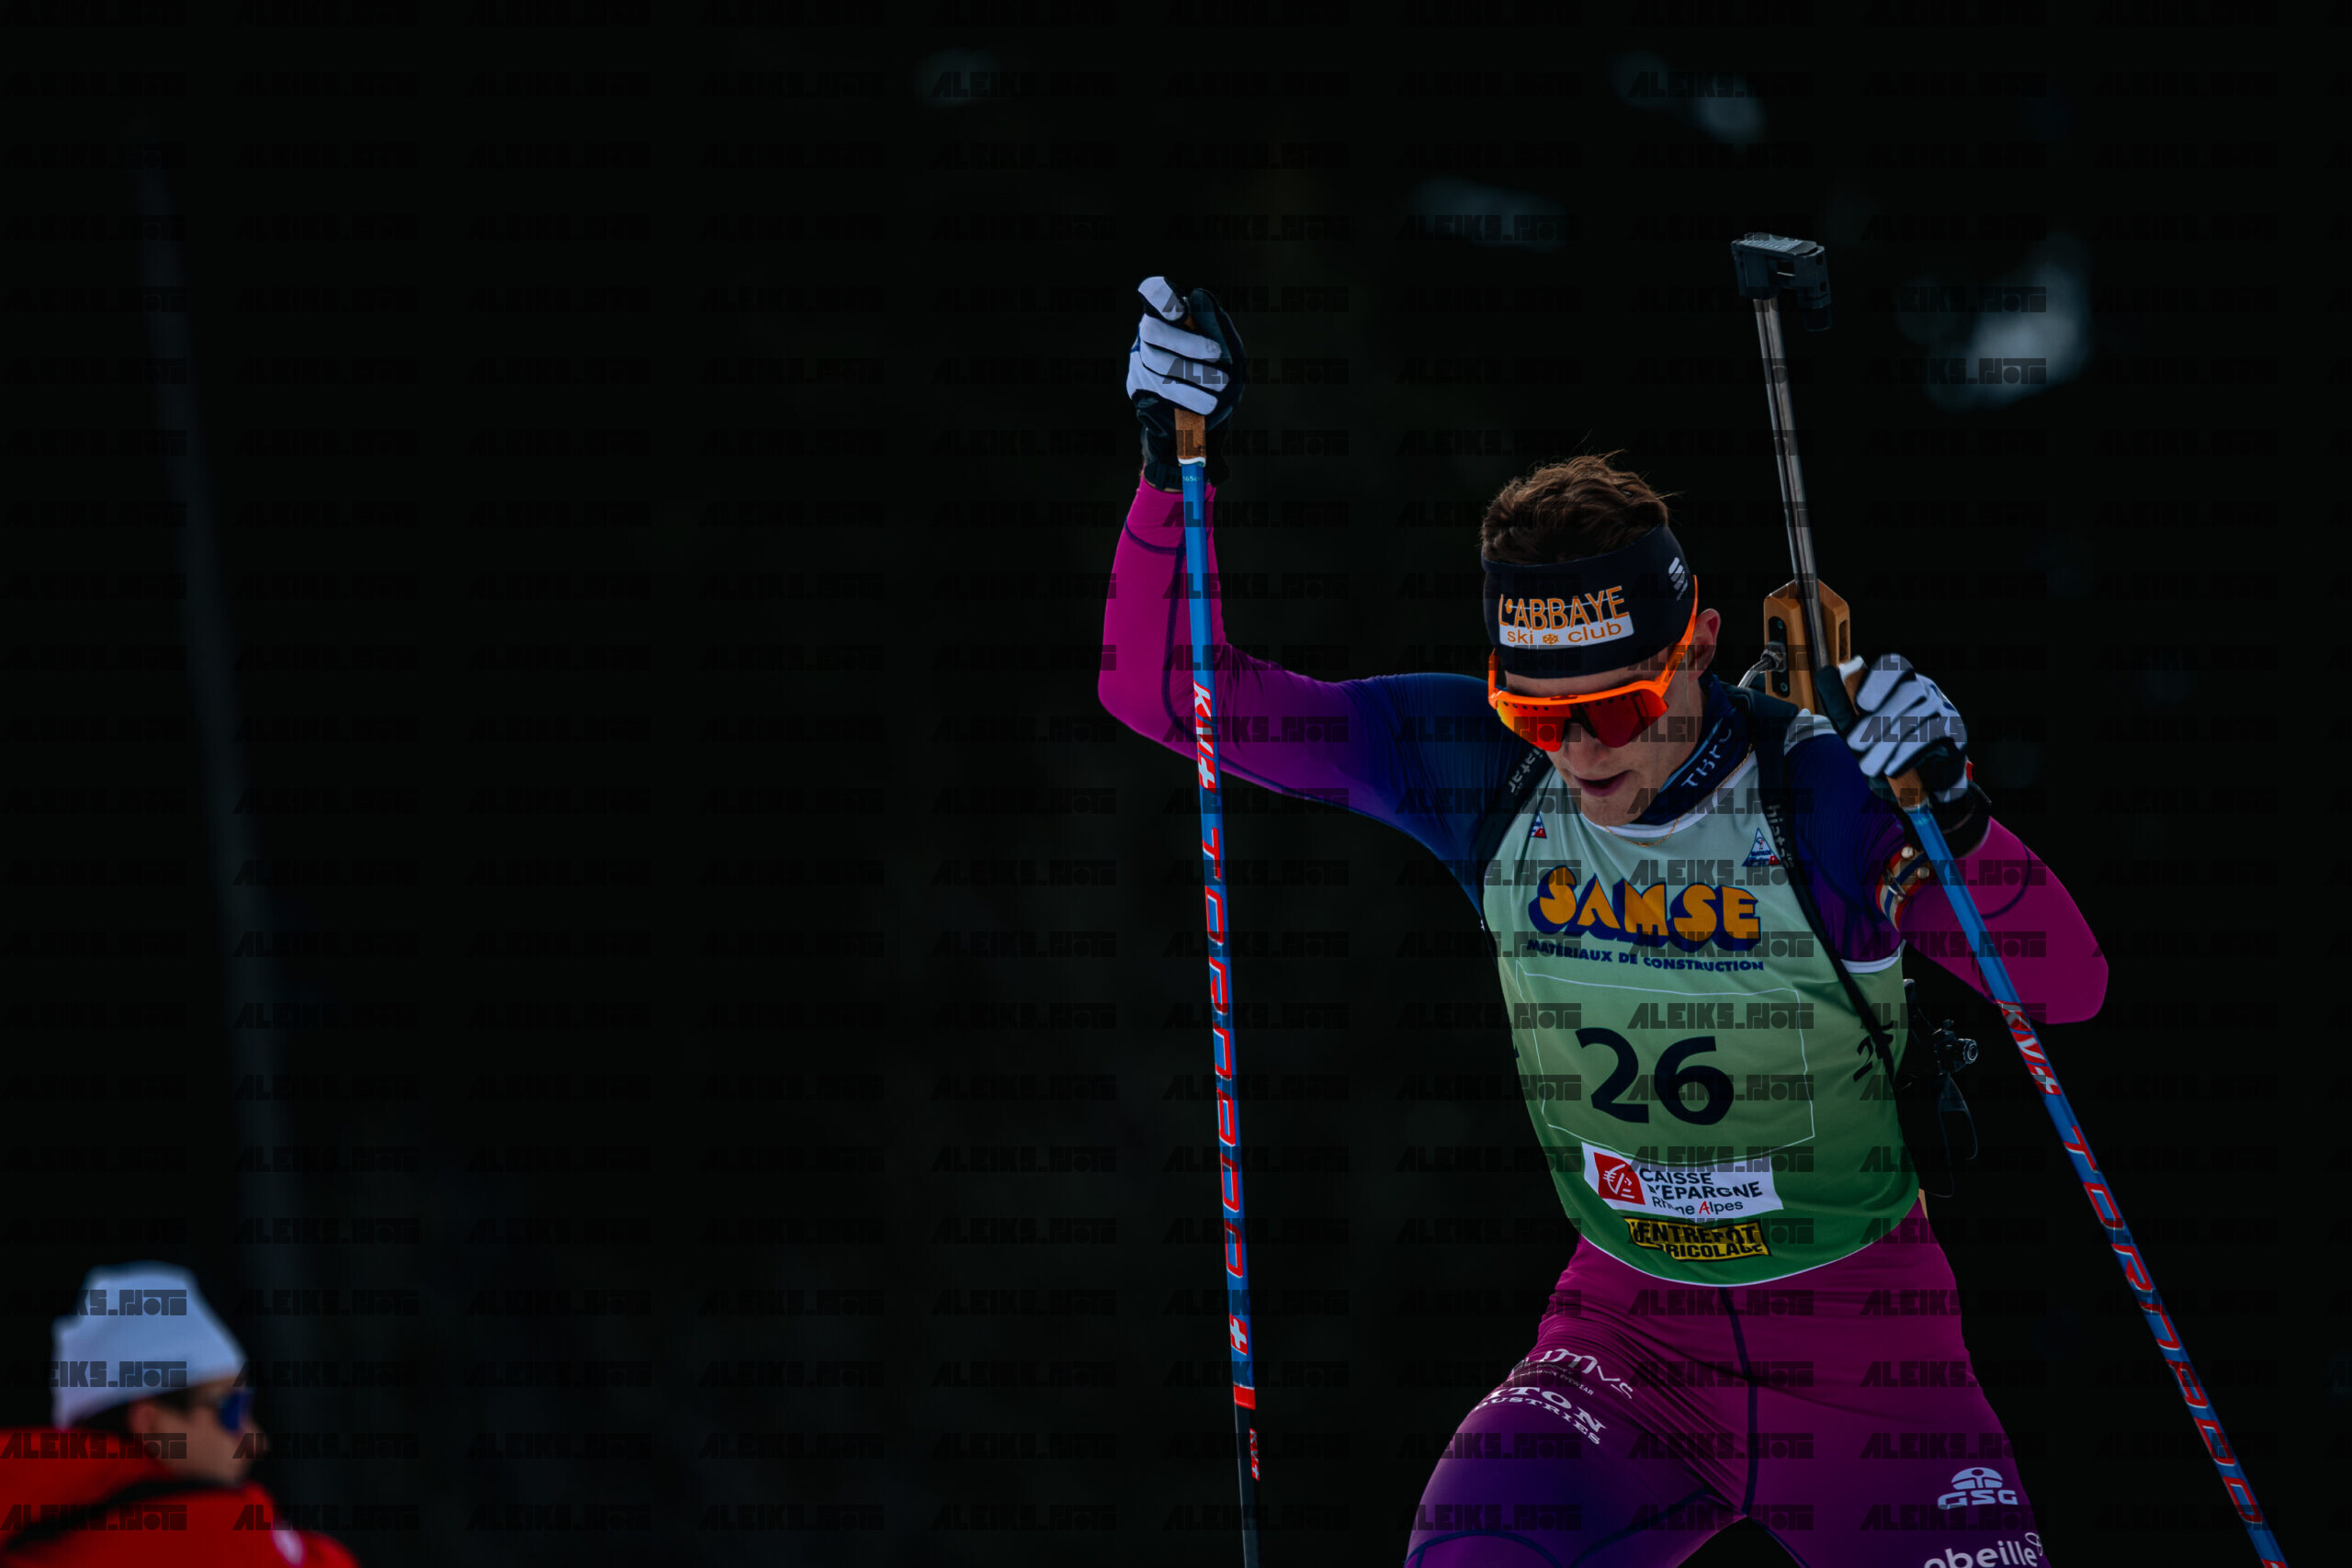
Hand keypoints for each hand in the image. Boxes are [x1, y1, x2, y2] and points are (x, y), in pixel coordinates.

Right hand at [1126, 276, 1245, 489]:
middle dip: (1186, 343)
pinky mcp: (1138, 387)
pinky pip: (1156, 391)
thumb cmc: (1222, 371)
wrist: (1212, 413)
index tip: (1180, 313)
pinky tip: (1206, 404)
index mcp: (1170, 314)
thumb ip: (1217, 324)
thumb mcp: (1230, 348)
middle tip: (1217, 355)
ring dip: (1192, 375)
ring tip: (1221, 385)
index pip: (1153, 292)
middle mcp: (1149, 333)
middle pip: (1152, 330)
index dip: (1161, 298)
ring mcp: (1140, 360)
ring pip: (1156, 363)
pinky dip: (1185, 398)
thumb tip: (1198, 296)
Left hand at [1836, 653, 1969, 804]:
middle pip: (1909, 690)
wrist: (1920, 783)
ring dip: (1889, 742)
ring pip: (1919, 715)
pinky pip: (1934, 735)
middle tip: (1853, 745)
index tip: (1861, 704)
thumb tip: (1824, 672)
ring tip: (1868, 766)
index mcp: (1899, 681)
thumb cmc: (1884, 747)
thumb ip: (1841, 704)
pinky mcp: (1955, 730)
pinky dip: (1909, 753)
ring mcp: (1943, 707)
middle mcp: (1925, 688)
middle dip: (1878, 720)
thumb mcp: (1857, 728)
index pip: (1895, 665)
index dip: (1879, 680)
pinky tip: (1892, 768)